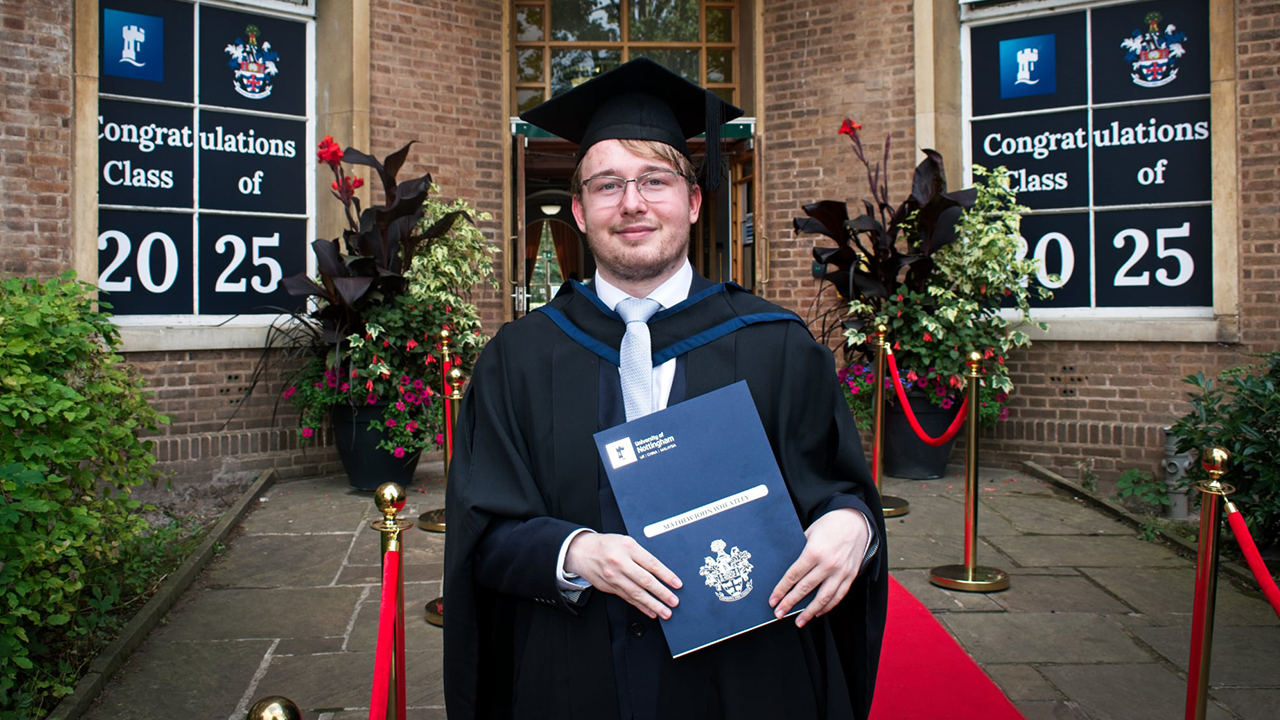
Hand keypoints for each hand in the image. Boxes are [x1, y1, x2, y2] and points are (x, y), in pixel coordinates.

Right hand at [565, 532, 681, 619]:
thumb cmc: (606, 545)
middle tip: (674, 601)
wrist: (581, 551)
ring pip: (636, 593)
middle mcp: (620, 563)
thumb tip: (661, 572)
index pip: (651, 563)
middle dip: (662, 593)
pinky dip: (640, 606)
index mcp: (628, 548)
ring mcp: (614, 577)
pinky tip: (650, 611)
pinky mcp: (609, 587)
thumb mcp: (626, 541)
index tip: (677, 584)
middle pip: (645, 581)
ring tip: (665, 612)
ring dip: (653, 605)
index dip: (666, 575)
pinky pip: (627, 598)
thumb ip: (642, 554)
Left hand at [769, 508, 868, 627]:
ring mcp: (841, 572)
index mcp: (814, 552)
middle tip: (779, 614)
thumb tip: (785, 566)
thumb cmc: (829, 525)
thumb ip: (799, 550)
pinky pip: (839, 595)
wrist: (856, 521)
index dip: (781, 590)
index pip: (793, 576)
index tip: (773, 600)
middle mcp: (828, 564)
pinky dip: (828, 606)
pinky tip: (818, 612)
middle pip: (805, 589)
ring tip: (799, 622)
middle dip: (790, 603)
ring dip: (809, 612)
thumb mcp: (810, 532)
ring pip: (823, 598)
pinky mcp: (851, 576)